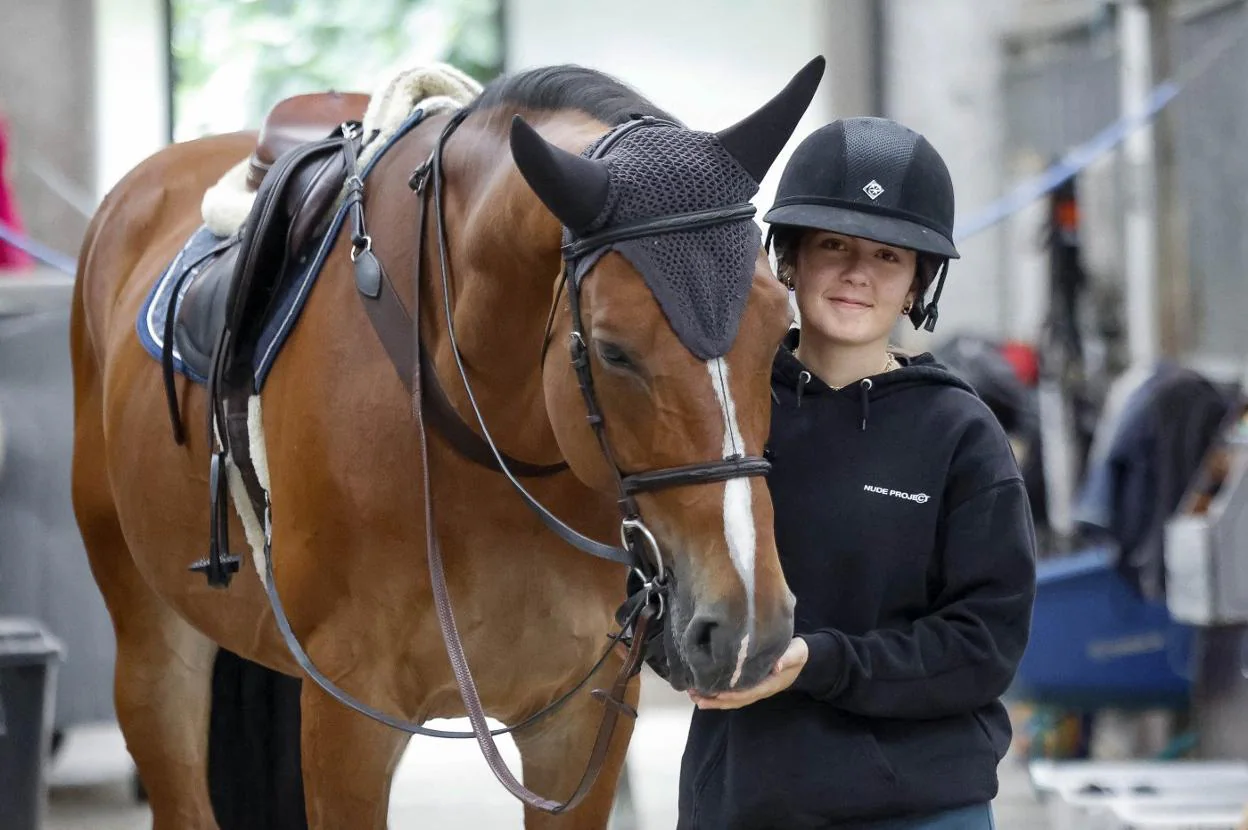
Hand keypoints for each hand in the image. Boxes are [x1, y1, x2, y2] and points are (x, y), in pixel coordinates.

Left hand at [688, 636, 808, 709]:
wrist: (801, 658)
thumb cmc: (797, 653)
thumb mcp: (796, 653)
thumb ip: (788, 658)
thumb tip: (777, 665)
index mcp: (770, 684)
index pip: (749, 693)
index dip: (733, 694)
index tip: (716, 692)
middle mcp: (760, 690)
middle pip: (736, 700)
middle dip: (716, 700)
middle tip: (696, 697)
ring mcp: (754, 689)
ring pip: (731, 700)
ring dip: (713, 699)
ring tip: (693, 695)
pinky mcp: (749, 685)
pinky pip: (732, 693)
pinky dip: (717, 694)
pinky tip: (703, 691)